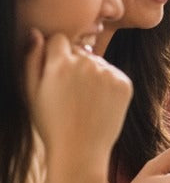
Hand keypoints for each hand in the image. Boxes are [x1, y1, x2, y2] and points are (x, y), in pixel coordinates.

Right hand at [25, 31, 131, 159]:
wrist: (81, 150)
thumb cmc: (50, 123)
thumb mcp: (30, 92)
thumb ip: (31, 59)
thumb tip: (36, 32)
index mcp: (60, 64)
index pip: (59, 39)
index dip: (55, 55)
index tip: (55, 75)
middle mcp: (86, 64)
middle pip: (80, 51)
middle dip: (74, 65)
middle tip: (69, 94)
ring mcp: (108, 73)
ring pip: (98, 63)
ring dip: (92, 75)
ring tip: (84, 102)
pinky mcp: (125, 83)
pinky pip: (114, 75)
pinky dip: (108, 85)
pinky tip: (98, 104)